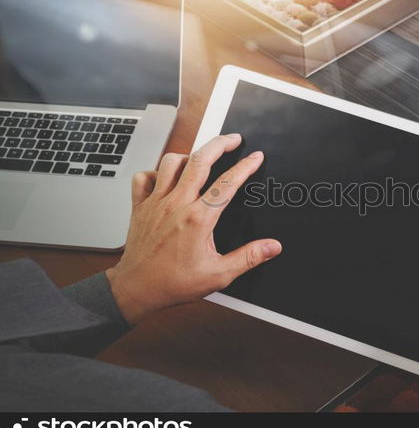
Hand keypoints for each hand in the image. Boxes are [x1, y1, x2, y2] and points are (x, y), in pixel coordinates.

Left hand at [106, 134, 281, 324]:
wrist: (137, 289)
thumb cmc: (174, 282)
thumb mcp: (219, 275)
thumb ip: (249, 257)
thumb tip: (272, 247)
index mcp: (198, 218)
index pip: (228, 183)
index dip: (246, 166)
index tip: (256, 157)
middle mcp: (177, 204)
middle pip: (200, 160)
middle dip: (220, 143)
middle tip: (233, 138)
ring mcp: (156, 203)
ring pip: (171, 162)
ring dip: (189, 156)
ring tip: (201, 158)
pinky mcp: (140, 207)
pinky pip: (144, 177)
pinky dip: (156, 172)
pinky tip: (166, 179)